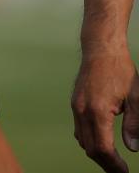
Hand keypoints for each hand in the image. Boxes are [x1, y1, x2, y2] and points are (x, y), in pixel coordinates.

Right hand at [72, 49, 138, 171]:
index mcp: (97, 110)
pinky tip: (101, 141)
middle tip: (120, 171)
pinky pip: (78, 128)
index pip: (103, 148)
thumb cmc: (120, 69)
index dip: (114, 165)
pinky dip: (88, 140)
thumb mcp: (135, 97)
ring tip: (113, 160)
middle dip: (105, 163)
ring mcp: (76, 105)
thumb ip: (135, 124)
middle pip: (90, 147)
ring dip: (96, 153)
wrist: (100, 48)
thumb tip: (133, 147)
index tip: (124, 172)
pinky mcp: (75, 102)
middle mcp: (82, 109)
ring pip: (82, 139)